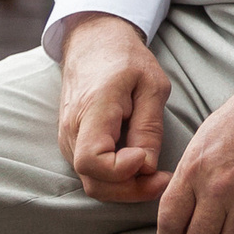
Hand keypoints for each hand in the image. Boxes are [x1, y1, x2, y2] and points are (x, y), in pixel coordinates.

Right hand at [58, 13, 172, 204]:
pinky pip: (94, 174)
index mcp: (91, 110)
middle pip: (94, 182)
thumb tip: (147, 167)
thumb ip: (148, 127)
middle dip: (132, 190)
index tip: (145, 156)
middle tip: (164, 180)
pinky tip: (141, 167)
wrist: (93, 43)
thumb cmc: (125, 59)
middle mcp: (72, 131)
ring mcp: (69, 141)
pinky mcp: (74, 145)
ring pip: (94, 183)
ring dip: (127, 188)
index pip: (92, 160)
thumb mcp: (151, 85)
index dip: (120, 170)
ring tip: (157, 176)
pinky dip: (118, 180)